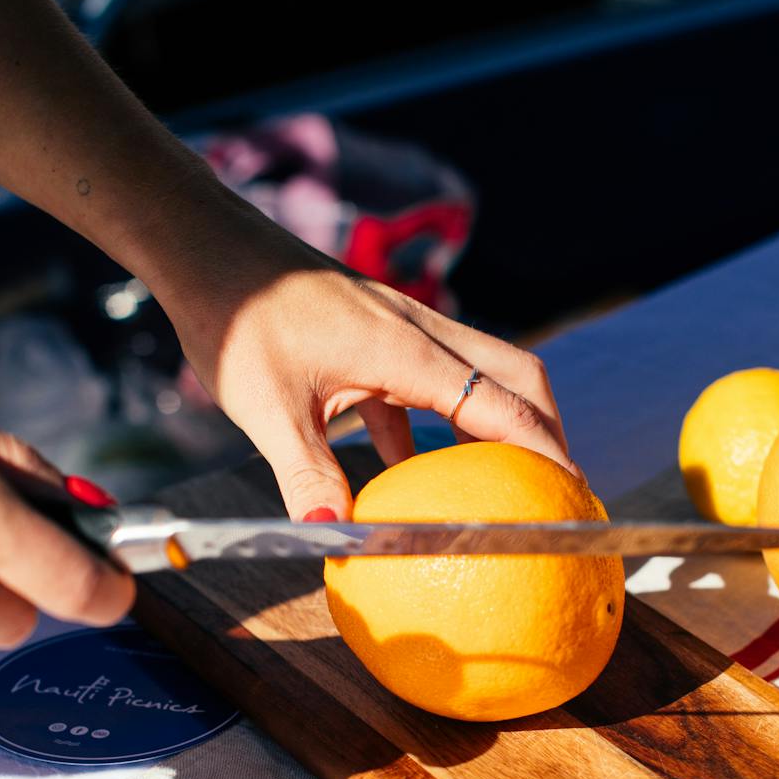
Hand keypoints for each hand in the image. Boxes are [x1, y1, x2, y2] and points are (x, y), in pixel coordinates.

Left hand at [162, 212, 574, 520]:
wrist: (206, 249)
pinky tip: (406, 469)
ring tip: (503, 482)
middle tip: (559, 486)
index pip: (501, 403)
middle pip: (515, 376)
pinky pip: (424, 382)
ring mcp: (398, 329)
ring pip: (477, 373)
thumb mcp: (266, 408)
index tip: (572, 492)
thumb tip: (330, 530)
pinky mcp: (373, 334)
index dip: (545, 449)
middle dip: (548, 429)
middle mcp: (418, 333)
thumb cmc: (235, 318)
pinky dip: (434, 424)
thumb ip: (305, 471)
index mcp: (406, 350)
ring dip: (498, 423)